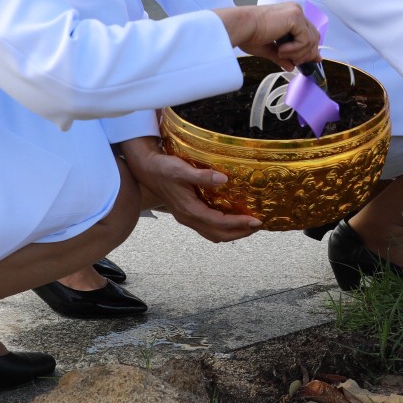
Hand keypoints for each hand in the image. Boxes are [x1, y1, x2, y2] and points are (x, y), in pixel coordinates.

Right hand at [117, 137, 260, 242]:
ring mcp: (187, 218)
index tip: (256, 221)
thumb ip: (202, 176)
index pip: (220, 223)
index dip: (239, 224)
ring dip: (232, 233)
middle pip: (219, 234)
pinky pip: (208, 228)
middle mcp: (189, 218)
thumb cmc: (163, 168)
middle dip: (240, 233)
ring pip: (213, 233)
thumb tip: (224, 180)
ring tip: (248, 226)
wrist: (145, 169)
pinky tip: (230, 219)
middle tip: (257, 225)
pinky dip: (222, 228)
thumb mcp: (182, 169)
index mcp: (190, 210)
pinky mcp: (187, 214)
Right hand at [215, 2, 319, 70]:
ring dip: (297, 53)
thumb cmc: (248, 35)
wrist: (240, 26)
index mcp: (289, 15)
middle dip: (307, 53)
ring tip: (280, 54)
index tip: (313, 61)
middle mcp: (295, 11)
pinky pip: (305, 40)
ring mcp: (296, 12)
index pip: (308, 33)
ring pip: (310, 40)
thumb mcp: (269, 48)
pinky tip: (280, 49)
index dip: (311, 48)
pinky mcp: (295, 17)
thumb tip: (291, 67)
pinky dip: (295, 49)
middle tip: (294, 62)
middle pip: (314, 37)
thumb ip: (283, 56)